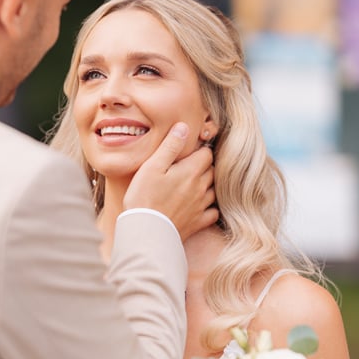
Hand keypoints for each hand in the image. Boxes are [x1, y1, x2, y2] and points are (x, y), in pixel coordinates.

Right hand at [123, 123, 216, 240]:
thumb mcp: (152, 166)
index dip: (199, 151)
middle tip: (188, 166)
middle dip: (203, 166)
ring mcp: (201, 206)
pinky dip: (209, 207)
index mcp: (192, 171)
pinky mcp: (198, 222)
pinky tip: (200, 205)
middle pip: (212, 170)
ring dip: (206, 185)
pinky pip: (213, 212)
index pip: (207, 154)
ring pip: (214, 190)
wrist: (146, 231)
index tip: (188, 152)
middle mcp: (201, 188)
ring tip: (193, 184)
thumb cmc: (144, 197)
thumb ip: (170, 146)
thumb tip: (184, 127)